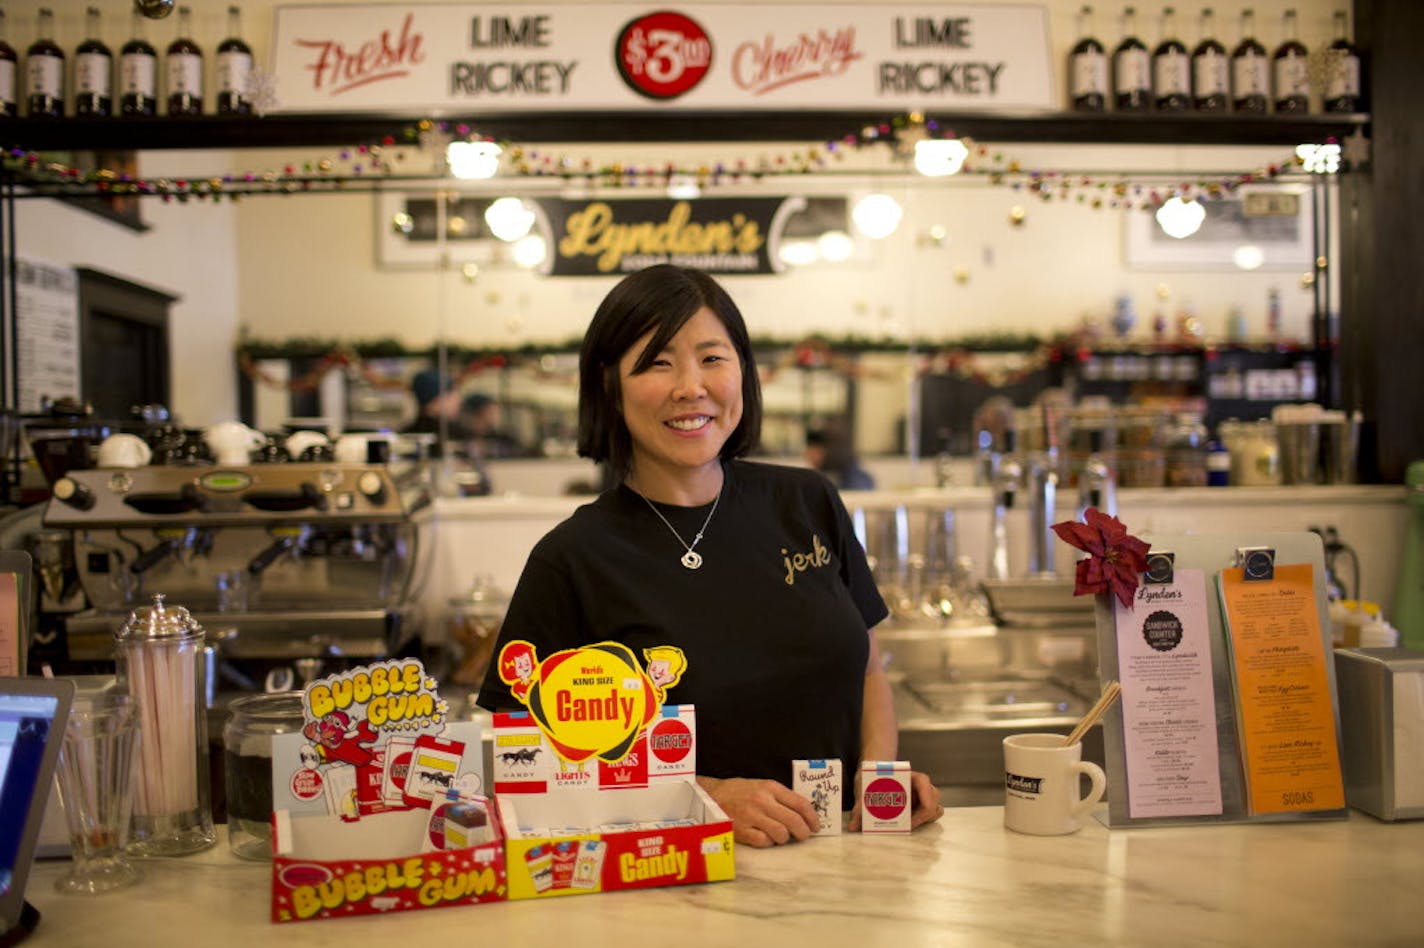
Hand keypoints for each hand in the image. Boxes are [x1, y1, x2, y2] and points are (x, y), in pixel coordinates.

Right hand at [698, 776, 820, 847]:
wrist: (711, 795)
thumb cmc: (740, 791)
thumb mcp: (762, 786)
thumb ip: (781, 797)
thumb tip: (804, 814)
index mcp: (770, 787)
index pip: (800, 803)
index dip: (812, 817)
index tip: (816, 826)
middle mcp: (762, 800)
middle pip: (794, 821)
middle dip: (803, 832)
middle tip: (803, 836)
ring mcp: (751, 816)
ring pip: (781, 834)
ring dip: (785, 838)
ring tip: (782, 837)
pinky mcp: (741, 830)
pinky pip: (764, 842)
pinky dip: (768, 843)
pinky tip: (765, 838)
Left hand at [848, 770, 944, 831]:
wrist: (868, 775)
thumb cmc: (869, 779)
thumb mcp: (863, 789)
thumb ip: (859, 808)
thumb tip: (854, 826)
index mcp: (909, 775)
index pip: (924, 783)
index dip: (923, 800)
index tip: (911, 818)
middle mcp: (918, 786)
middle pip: (934, 798)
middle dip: (924, 815)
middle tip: (908, 826)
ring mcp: (920, 797)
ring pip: (935, 808)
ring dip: (924, 819)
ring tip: (908, 826)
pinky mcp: (919, 807)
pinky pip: (929, 816)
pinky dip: (922, 822)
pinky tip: (907, 826)